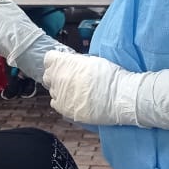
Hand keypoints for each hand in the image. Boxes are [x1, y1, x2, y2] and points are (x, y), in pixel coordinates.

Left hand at [43, 52, 168, 129]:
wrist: (119, 97)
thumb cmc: (110, 75)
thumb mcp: (91, 60)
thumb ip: (75, 62)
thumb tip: (71, 63)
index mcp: (63, 63)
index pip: (49, 59)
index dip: (57, 61)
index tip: (65, 64)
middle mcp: (57, 78)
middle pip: (48, 75)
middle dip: (57, 75)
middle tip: (70, 78)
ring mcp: (60, 95)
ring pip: (53, 90)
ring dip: (61, 89)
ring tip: (76, 90)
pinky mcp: (64, 109)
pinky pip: (55, 103)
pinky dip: (62, 101)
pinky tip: (74, 100)